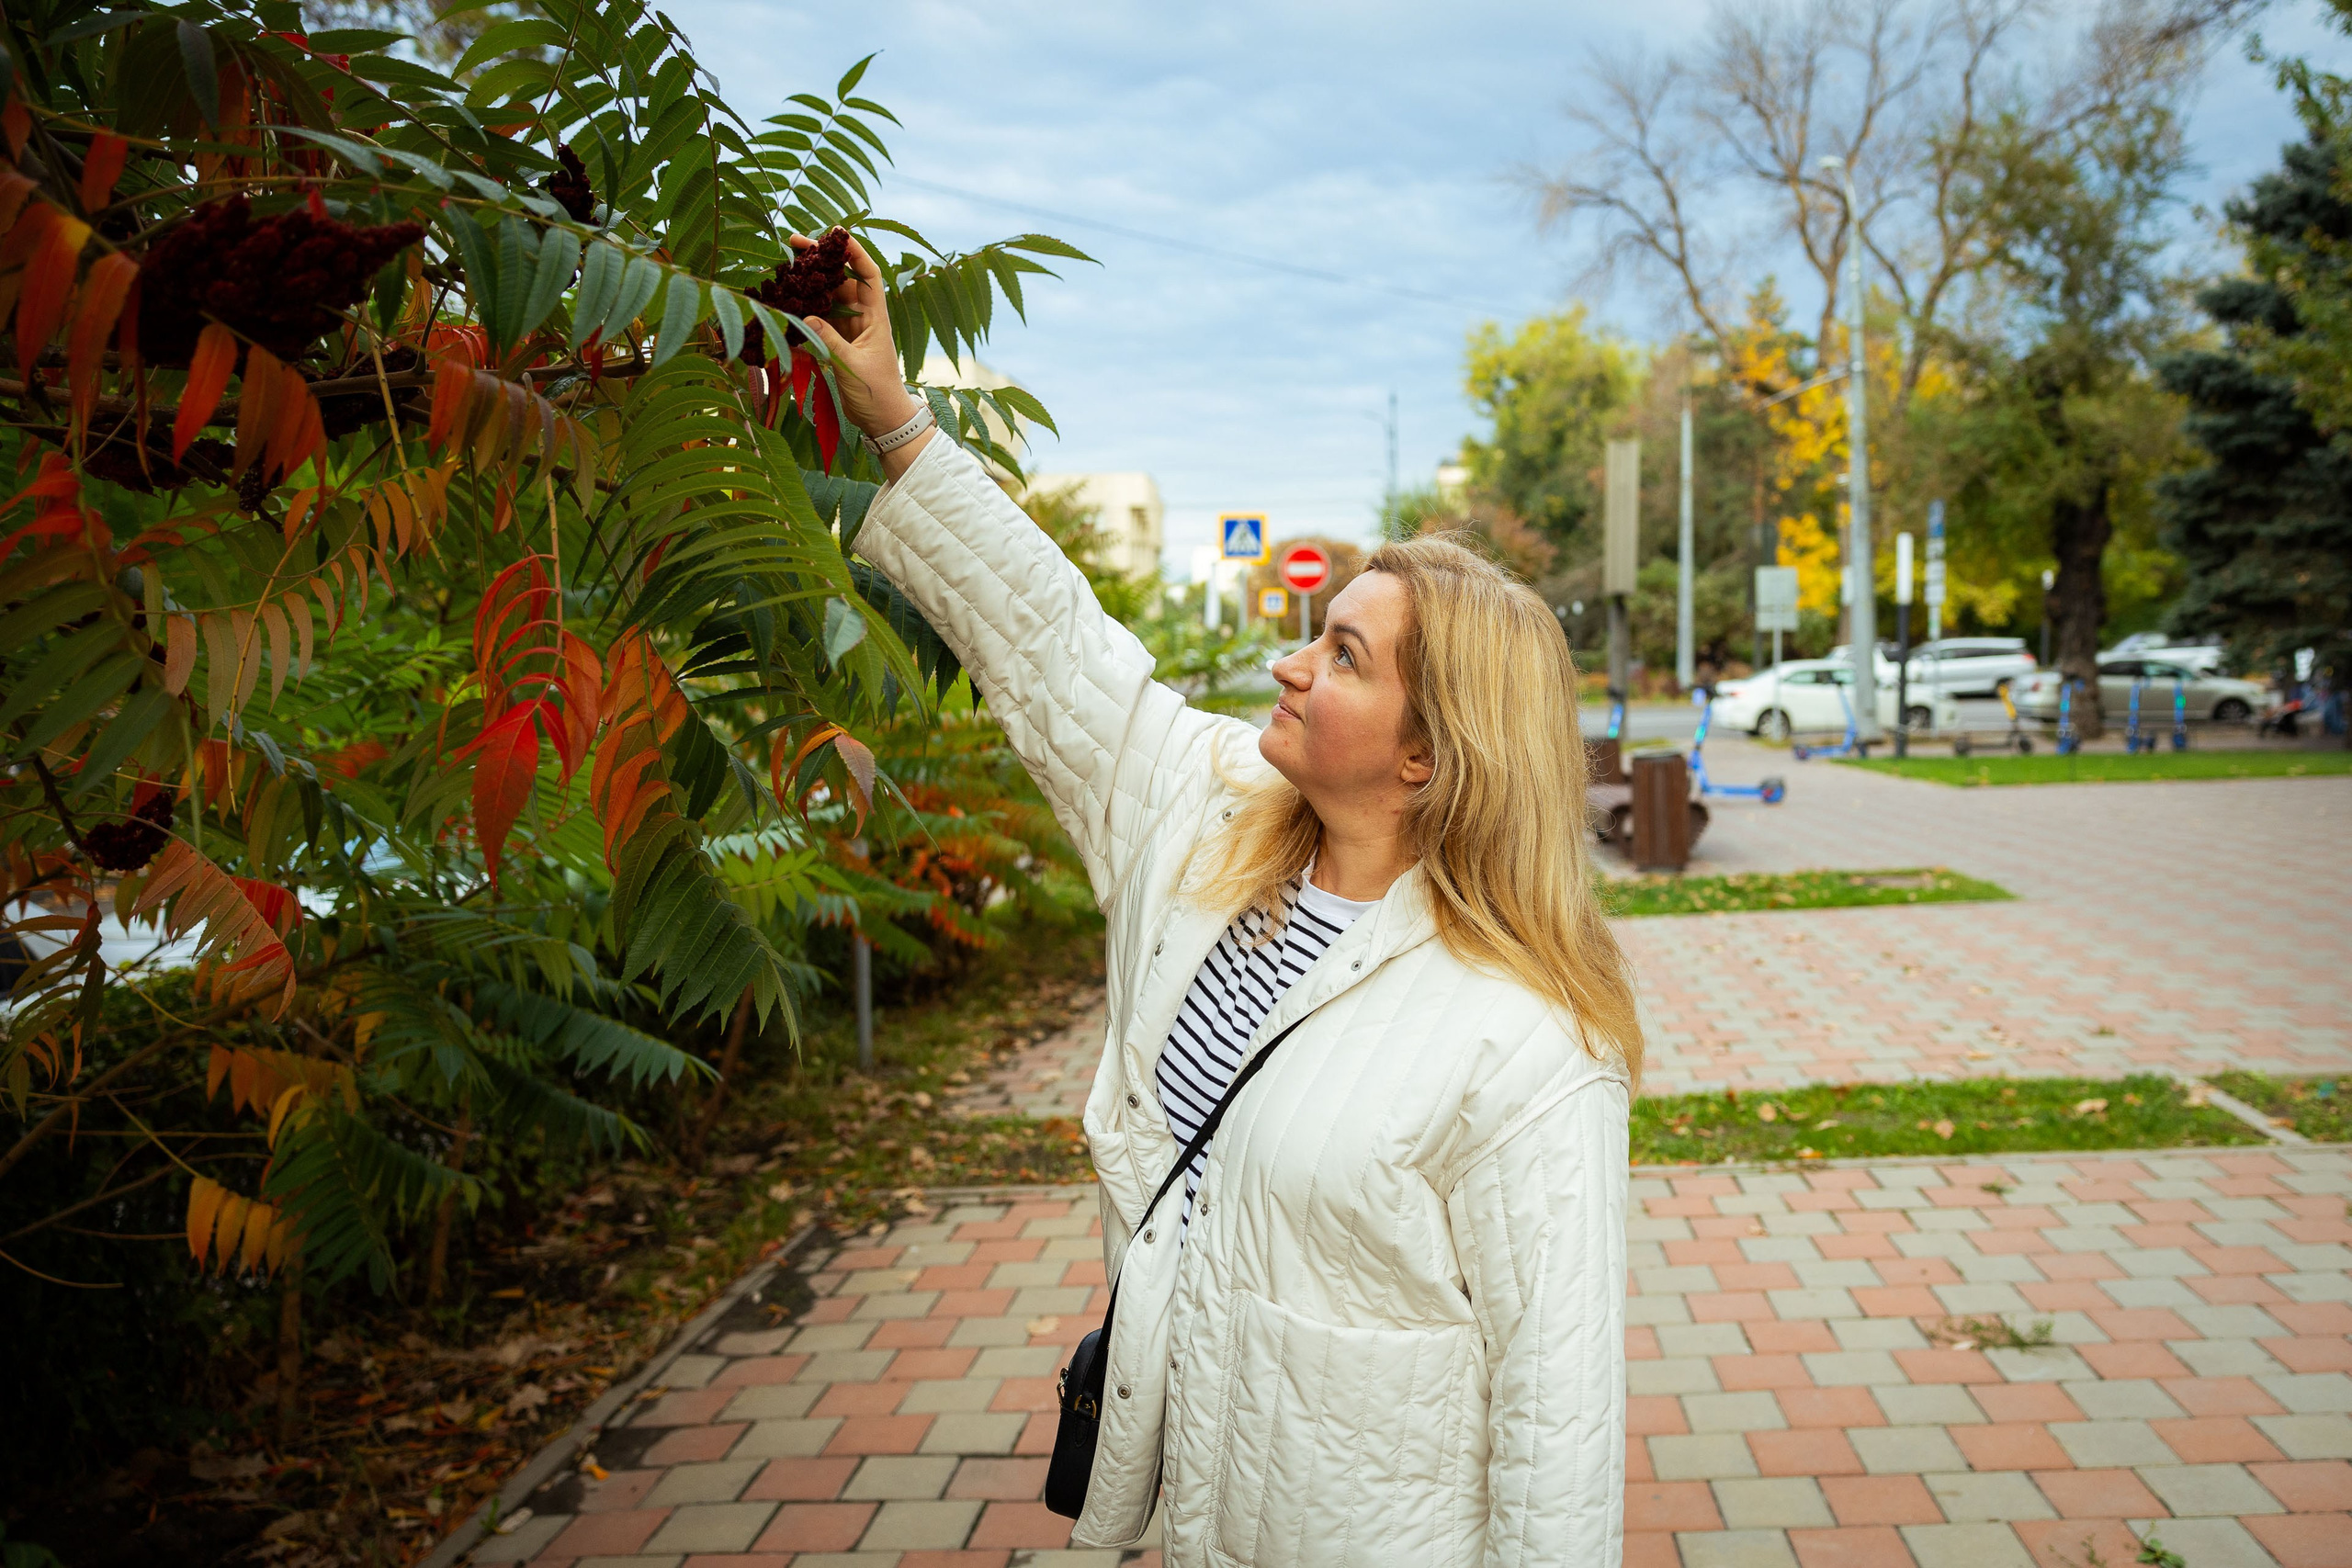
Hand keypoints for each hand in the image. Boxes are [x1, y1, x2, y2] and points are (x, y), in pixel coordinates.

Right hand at [792, 232, 917, 437]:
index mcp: (875, 317)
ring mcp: (848, 331)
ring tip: (784, 269)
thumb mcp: (853, 367)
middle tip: (794, 245)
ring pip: (827, 299)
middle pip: (841, 281)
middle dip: (820, 262)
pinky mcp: (836, 345)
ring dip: (808, 286)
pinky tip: (783, 304)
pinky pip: (817, 321)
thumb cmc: (877, 394)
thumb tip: (805, 317)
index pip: (868, 274)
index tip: (834, 234)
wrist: (883, 421)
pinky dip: (802, 313)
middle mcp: (862, 318)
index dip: (854, 251)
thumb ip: (829, 342)